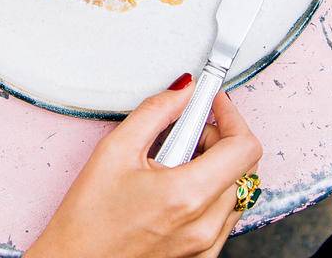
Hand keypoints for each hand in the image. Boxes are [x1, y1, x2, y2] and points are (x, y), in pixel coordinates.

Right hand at [26, 78, 261, 257]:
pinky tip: (177, 188)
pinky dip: (210, 194)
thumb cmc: (87, 220)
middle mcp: (204, 225)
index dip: (233, 116)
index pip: (244, 148)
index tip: (216, 104)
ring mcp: (205, 245)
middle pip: (242, 167)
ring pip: (236, 192)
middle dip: (218, 139)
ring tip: (174, 163)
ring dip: (215, 167)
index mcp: (186, 196)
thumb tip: (183, 91)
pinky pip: (224, 216)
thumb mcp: (114, 151)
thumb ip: (156, 112)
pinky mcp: (201, 256)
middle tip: (184, 131)